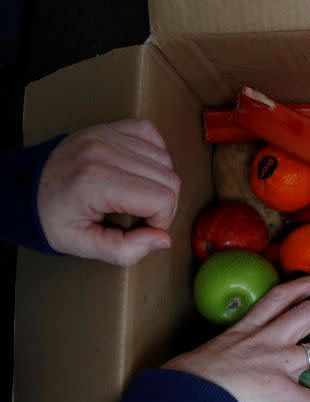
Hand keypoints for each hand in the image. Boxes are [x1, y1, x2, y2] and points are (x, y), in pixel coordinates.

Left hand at [37, 119, 180, 266]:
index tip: (143, 228)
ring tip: (139, 194)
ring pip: (165, 159)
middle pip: (169, 179)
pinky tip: (141, 171)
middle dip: (164, 204)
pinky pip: (151, 134)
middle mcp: (105, 152)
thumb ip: (125, 250)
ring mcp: (107, 135)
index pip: (162, 198)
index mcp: (97, 182)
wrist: (24, 187)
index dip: (161, 220)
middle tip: (142, 215)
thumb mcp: (82, 246)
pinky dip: (155, 154)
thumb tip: (163, 239)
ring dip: (160, 181)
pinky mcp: (109, 127)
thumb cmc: (53, 218)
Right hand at [163, 273, 309, 401]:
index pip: (279, 296)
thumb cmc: (187, 378)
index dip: (304, 284)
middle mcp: (266, 339)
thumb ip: (227, 349)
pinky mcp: (280, 390)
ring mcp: (277, 363)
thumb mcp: (209, 351)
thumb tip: (223, 360)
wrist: (185, 398)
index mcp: (247, 328)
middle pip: (309, 313)